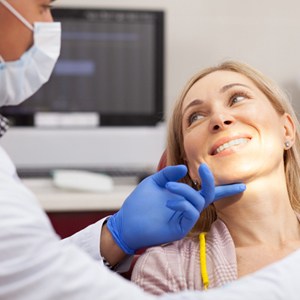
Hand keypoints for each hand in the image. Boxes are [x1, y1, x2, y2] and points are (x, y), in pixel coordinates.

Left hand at [107, 164, 244, 254]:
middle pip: (209, 195)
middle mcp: (187, 207)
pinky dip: (183, 204)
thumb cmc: (140, 203)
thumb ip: (169, 173)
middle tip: (205, 168)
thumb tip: (184, 168)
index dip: (224, 188)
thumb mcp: (154, 182)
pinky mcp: (180, 228)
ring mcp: (184, 218)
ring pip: (198, 202)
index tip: (241, 184)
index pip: (207, 192)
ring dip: (186, 191)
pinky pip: (191, 214)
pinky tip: (169, 202)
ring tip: (169, 187)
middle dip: (211, 182)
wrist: (127, 221)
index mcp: (183, 196)